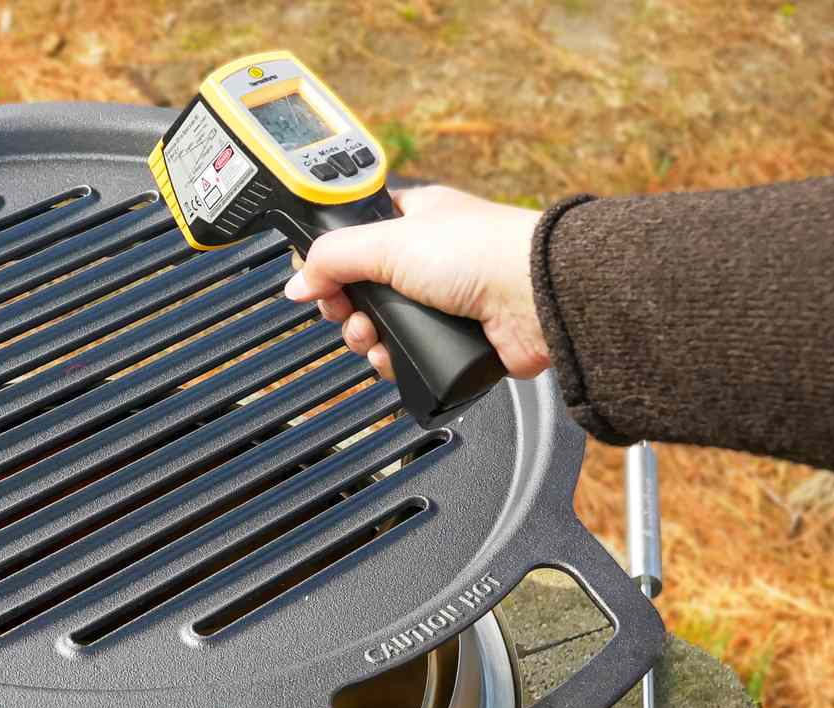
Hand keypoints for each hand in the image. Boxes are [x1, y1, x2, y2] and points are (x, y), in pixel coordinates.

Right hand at [283, 186, 548, 382]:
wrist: (537, 297)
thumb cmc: (481, 251)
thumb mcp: (388, 242)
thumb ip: (333, 259)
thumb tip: (297, 283)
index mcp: (414, 219)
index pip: (356, 236)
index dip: (332, 261)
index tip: (318, 279)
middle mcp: (428, 259)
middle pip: (362, 289)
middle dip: (347, 309)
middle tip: (348, 314)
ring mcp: (443, 301)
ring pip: (381, 327)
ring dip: (367, 338)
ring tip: (374, 339)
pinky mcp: (455, 340)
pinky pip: (407, 355)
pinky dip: (394, 361)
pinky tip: (396, 358)